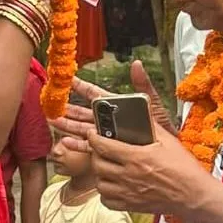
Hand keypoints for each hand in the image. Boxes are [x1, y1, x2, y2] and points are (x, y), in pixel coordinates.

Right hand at [51, 65, 176, 151]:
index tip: (68, 79)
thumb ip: (143, 87)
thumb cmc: (165, 132)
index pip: (97, 95)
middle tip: (53, 105)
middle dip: (69, 109)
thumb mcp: (155, 107)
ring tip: (54, 122)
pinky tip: (66, 143)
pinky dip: (78, 145)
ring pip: (84, 129)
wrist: (169, 159)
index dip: (82, 87)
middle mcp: (112, 122)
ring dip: (69, 126)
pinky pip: (91, 148)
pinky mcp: (110, 152)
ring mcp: (110, 137)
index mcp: (120, 108)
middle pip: (86, 113)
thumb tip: (136, 64)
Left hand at [89, 122, 222, 222]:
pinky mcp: (130, 206)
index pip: (104, 146)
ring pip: (99, 184)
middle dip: (95, 154)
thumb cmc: (184, 169)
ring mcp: (128, 193)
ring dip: (100, 174)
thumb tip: (140, 109)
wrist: (193, 195)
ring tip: (107, 167)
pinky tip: (113, 186)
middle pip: (98, 164)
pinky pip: (106, 201)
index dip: (94, 138)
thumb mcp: (168, 141)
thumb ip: (150, 125)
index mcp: (137, 158)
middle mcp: (129, 176)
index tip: (93, 134)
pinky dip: (106, 193)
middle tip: (101, 150)